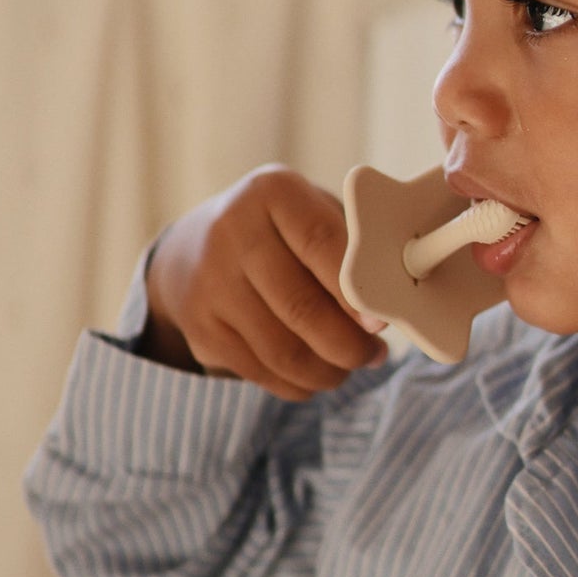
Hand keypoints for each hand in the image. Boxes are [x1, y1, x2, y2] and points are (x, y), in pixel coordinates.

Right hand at [141, 165, 388, 398]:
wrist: (192, 247)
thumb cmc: (281, 232)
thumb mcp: (312, 213)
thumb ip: (352, 249)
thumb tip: (384, 310)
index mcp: (272, 192)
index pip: (321, 242)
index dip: (356, 290)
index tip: (381, 322)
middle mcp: (233, 232)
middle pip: (301, 306)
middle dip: (349, 345)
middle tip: (374, 354)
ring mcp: (210, 282)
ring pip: (282, 350)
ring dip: (328, 371)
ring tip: (350, 366)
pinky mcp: (200, 327)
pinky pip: (261, 371)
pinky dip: (299, 384)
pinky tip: (316, 374)